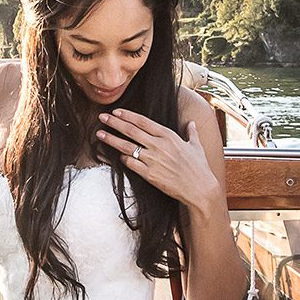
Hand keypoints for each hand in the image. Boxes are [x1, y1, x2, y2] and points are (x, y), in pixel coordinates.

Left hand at [94, 107, 221, 215]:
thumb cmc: (199, 167)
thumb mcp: (197, 146)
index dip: (128, 115)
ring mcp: (153, 160)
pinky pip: (131, 164)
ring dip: (111, 139)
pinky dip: (123, 158)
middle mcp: (159, 146)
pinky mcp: (150, 175)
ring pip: (127, 147)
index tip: (116, 111)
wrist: (200, 189)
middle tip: (102, 117)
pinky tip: (116, 155)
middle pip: (131, 131)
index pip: (143, 121)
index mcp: (169, 136)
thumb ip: (191, 133)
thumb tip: (191, 123)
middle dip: (114, 123)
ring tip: (99, 134)